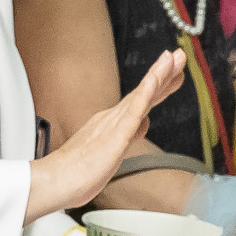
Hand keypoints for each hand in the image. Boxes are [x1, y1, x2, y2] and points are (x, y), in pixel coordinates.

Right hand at [27, 49, 186, 219]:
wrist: (57, 181)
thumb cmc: (78, 173)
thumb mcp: (110, 155)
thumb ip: (126, 138)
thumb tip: (142, 126)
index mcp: (113, 124)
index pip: (142, 101)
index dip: (159, 85)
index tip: (173, 72)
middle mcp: (113, 118)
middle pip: (145, 92)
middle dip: (164, 73)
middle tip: (179, 55)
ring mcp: (114, 124)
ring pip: (141, 95)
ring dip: (158, 75)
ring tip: (172, 58)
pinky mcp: (115, 135)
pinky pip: (133, 111)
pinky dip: (145, 93)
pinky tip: (155, 80)